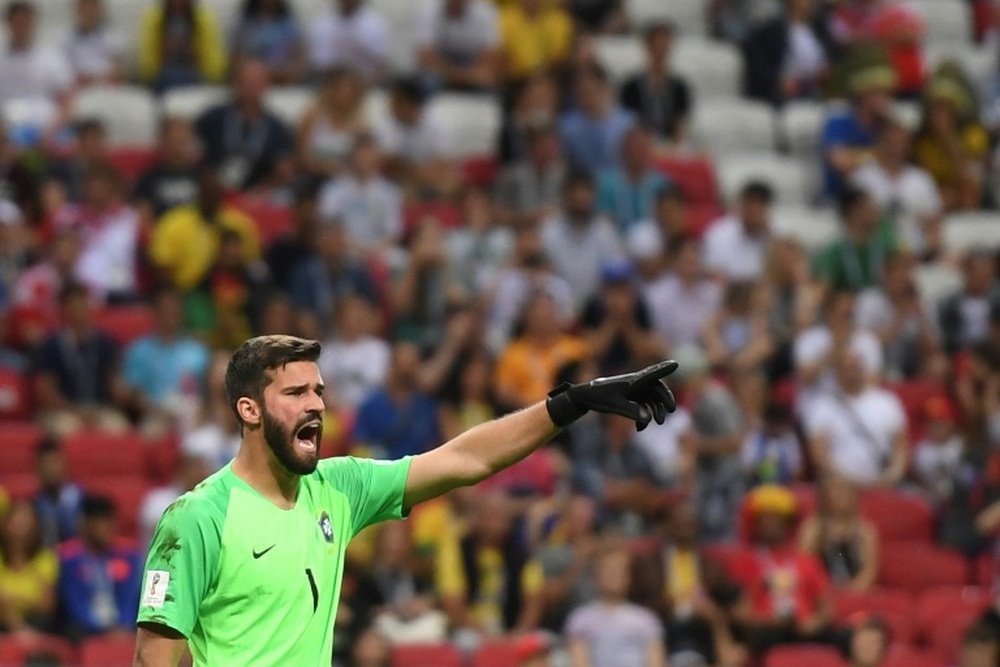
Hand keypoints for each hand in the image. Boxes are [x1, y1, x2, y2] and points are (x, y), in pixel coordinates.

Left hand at [545, 359, 677, 429]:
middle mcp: (636, 383)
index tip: (675, 364)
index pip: (652, 373)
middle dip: (665, 398)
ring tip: (659, 423)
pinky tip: (639, 428)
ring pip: (652, 398)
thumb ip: (633, 411)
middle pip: (657, 387)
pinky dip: (644, 416)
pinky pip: (643, 406)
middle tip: (671, 410)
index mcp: (633, 380)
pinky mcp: (630, 397)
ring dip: (656, 410)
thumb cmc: (599, 397)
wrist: (585, 397)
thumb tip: (649, 420)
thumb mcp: (615, 405)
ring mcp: (634, 390)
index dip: (664, 369)